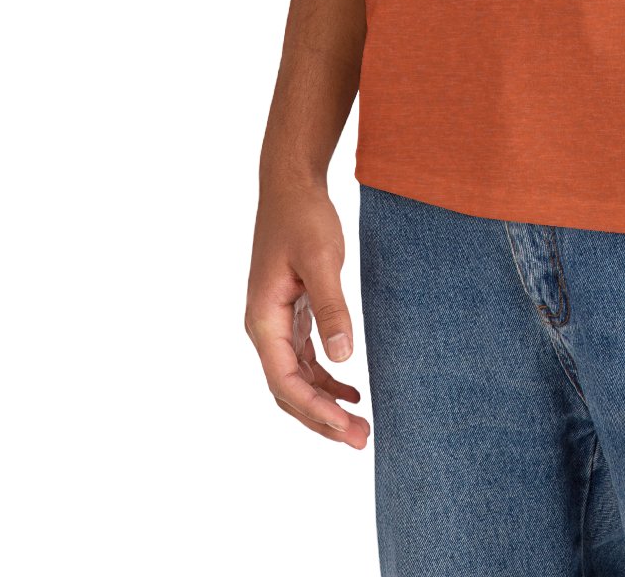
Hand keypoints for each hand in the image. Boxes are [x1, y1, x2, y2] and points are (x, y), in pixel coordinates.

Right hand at [245, 176, 369, 447]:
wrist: (291, 184)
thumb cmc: (303, 217)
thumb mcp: (322, 259)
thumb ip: (332, 308)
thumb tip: (343, 357)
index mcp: (263, 320)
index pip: (285, 381)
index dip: (315, 410)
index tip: (347, 428)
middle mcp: (264, 328)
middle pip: (288, 390)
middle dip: (321, 419)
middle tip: (361, 440)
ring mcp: (275, 322)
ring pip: (296, 379)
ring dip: (324, 404)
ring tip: (359, 426)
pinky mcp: (290, 313)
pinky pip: (304, 359)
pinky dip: (325, 379)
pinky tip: (352, 390)